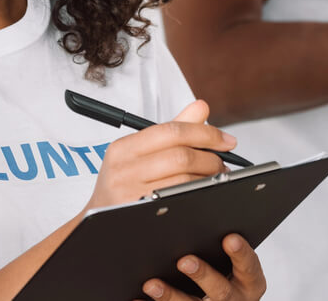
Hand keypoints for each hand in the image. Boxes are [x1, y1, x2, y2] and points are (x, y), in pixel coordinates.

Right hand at [84, 101, 235, 212]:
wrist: (100, 220)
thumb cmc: (123, 185)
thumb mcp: (139, 154)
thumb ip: (172, 130)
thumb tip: (201, 107)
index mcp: (123, 148)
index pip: (171, 131)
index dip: (205, 133)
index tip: (226, 141)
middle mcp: (123, 169)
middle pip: (180, 156)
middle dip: (211, 159)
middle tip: (222, 163)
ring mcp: (130, 194)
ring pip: (183, 181)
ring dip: (208, 179)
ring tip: (216, 179)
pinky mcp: (140, 215)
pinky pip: (179, 202)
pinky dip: (198, 195)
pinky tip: (204, 193)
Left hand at [140, 234, 265, 300]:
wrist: (215, 296)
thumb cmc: (220, 263)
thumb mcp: (225, 253)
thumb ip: (215, 237)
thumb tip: (197, 209)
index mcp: (249, 281)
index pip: (250, 267)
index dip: (241, 254)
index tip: (230, 238)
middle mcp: (235, 300)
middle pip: (221, 292)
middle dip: (203, 275)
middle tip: (184, 260)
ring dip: (170, 296)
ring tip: (151, 284)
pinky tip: (135, 297)